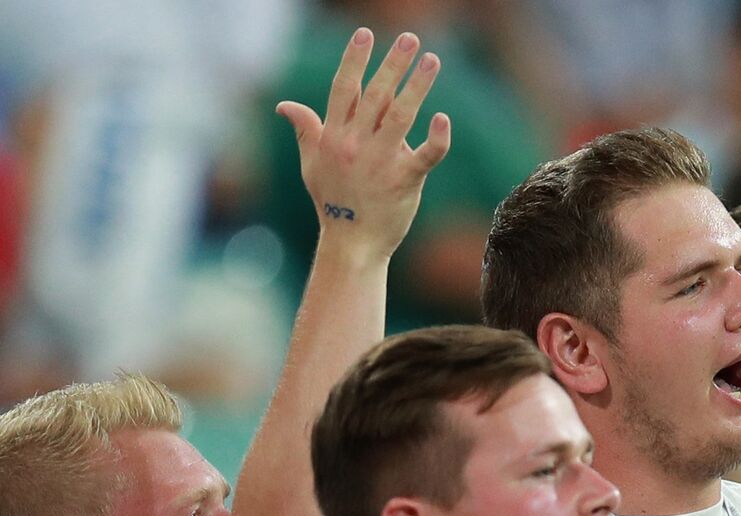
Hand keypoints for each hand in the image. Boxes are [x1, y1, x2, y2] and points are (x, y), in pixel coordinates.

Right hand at [277, 28, 451, 261]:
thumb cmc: (333, 204)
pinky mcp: (405, 180)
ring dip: (418, 86)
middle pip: (376, 94)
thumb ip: (305, 130)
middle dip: (393, 63)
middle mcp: (355, 145)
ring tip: (433, 60)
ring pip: (400, 115)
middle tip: (411, 38)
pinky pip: (425, 155)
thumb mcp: (311, 166)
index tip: (366, 33)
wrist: (353, 244)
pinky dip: (437, 137)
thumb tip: (285, 105)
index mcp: (334, 137)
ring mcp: (380, 162)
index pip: (344, 89)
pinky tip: (443, 118)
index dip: (354, 59)